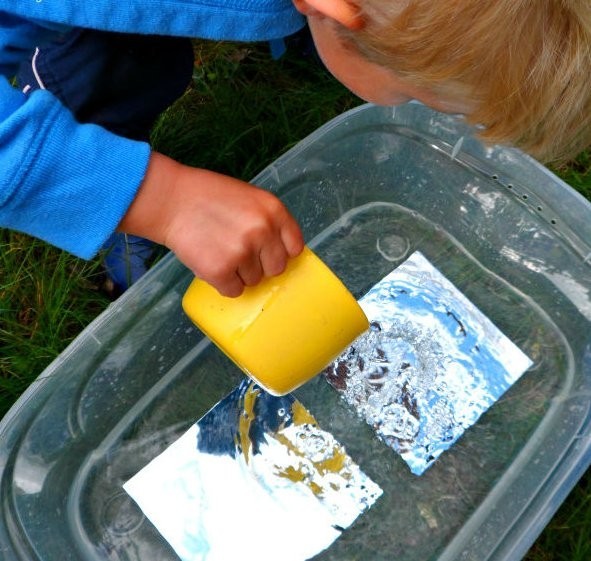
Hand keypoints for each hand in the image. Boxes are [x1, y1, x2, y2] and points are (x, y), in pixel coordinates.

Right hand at [118, 152, 303, 296]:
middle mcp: (263, 231)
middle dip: (260, 266)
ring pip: (253, 281)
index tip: (268, 253)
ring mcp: (242, 252)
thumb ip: (268, 222)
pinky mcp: (221, 271)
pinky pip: (233, 291)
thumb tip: (280, 252)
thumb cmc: (208, 196)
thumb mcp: (249, 198)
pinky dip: (223, 283)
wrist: (170, 200)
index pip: (295, 247)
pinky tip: (211, 263)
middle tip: (238, 253)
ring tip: (219, 252)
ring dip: (238, 273)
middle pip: (277, 269)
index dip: (281, 252)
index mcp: (274, 210)